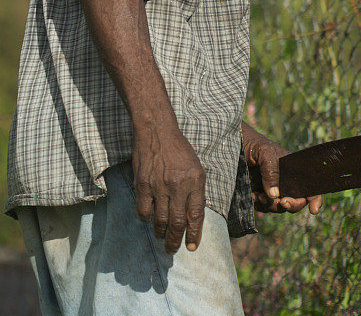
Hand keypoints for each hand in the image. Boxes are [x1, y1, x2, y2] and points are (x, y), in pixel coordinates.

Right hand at [132, 116, 205, 254]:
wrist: (157, 131)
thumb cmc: (179, 150)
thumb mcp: (196, 167)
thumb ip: (196, 192)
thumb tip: (193, 218)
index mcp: (195, 180)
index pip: (196, 215)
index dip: (194, 234)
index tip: (192, 247)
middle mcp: (178, 185)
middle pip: (178, 222)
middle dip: (176, 241)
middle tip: (173, 250)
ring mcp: (160, 185)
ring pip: (161, 220)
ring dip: (161, 233)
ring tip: (162, 238)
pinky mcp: (143, 185)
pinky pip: (144, 211)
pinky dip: (146, 220)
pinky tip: (149, 220)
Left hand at [242, 122, 321, 214]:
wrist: (230, 145)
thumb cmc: (251, 143)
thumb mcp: (264, 151)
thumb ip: (272, 170)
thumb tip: (275, 196)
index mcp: (291, 169)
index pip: (308, 186)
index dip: (315, 199)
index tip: (313, 210)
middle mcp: (283, 181)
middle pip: (296, 201)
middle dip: (293, 205)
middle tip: (283, 202)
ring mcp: (270, 189)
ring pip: (279, 207)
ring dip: (272, 206)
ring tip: (260, 196)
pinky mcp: (258, 195)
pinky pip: (264, 207)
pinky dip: (260, 205)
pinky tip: (253, 195)